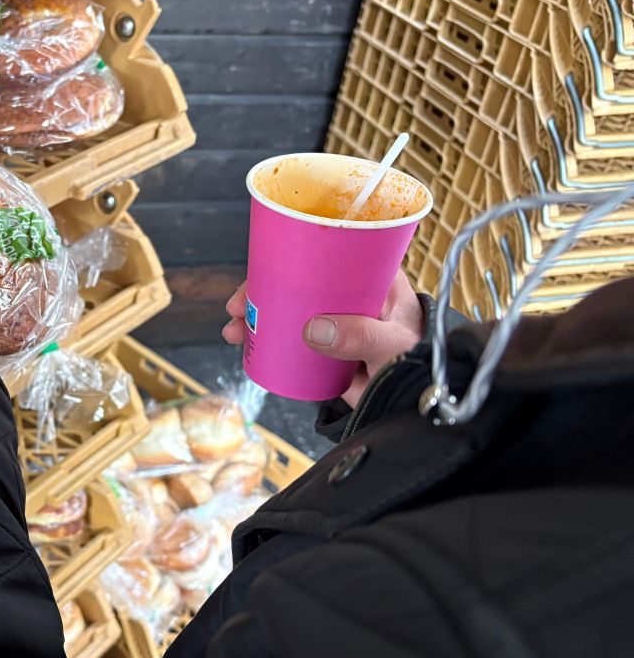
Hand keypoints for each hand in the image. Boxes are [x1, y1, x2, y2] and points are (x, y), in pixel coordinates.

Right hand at [223, 269, 422, 408]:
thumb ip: (361, 336)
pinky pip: (290, 339)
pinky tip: (245, 344)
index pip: (328, 253)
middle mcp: (348, 296)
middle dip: (261, 290)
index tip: (263, 267)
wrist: (419, 404)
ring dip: (257, 317)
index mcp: (371, 278)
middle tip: (238, 305)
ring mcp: (334, 322)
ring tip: (234, 330)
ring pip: (288, 311)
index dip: (291, 256)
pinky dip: (266, 340)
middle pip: (297, 282)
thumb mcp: (394, 343)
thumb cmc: (423, 362)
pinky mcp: (324, 350)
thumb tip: (312, 330)